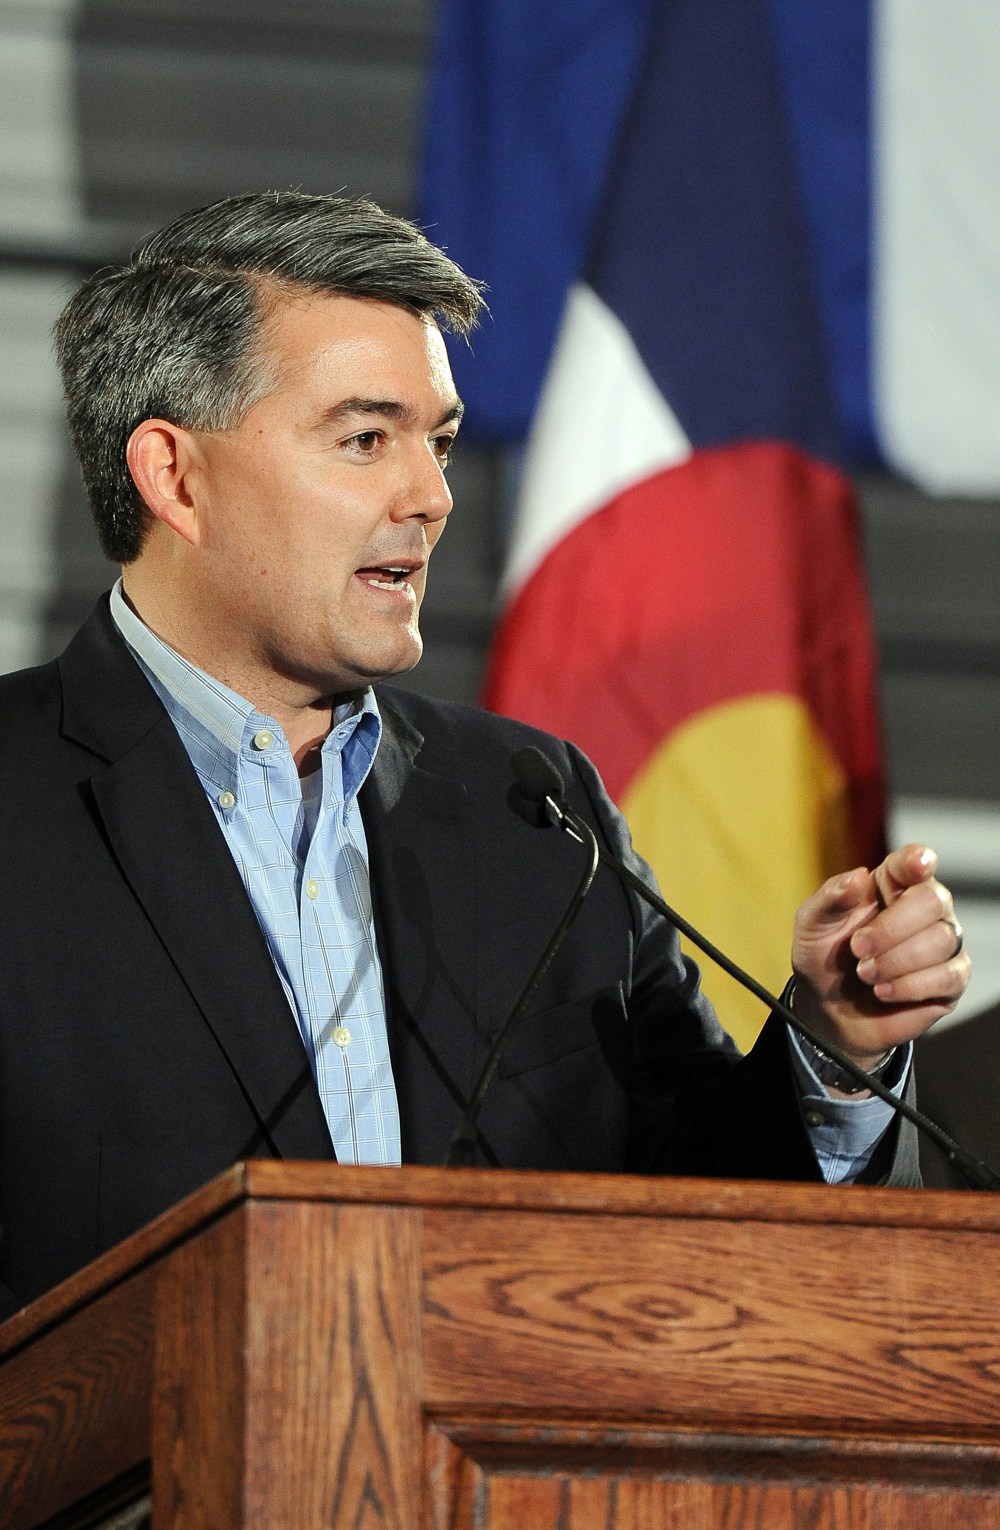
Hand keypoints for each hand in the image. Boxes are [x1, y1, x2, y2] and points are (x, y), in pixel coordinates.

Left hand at [790, 844, 969, 1065]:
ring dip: (896, 961)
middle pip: (932, 901)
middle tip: (858, 949)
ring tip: (865, 974)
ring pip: (941, 940)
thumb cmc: (824, 957)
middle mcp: (924, 908)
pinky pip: (950, 976)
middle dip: (891, 928)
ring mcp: (942, 943)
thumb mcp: (812, 925)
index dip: (918, 860)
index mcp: (891, 884)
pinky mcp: (951, 980)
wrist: (828, 1009)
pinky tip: (884, 991)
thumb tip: (859, 876)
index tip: (917, 865)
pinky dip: (911, 986)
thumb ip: (831, 898)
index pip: (914, 862)